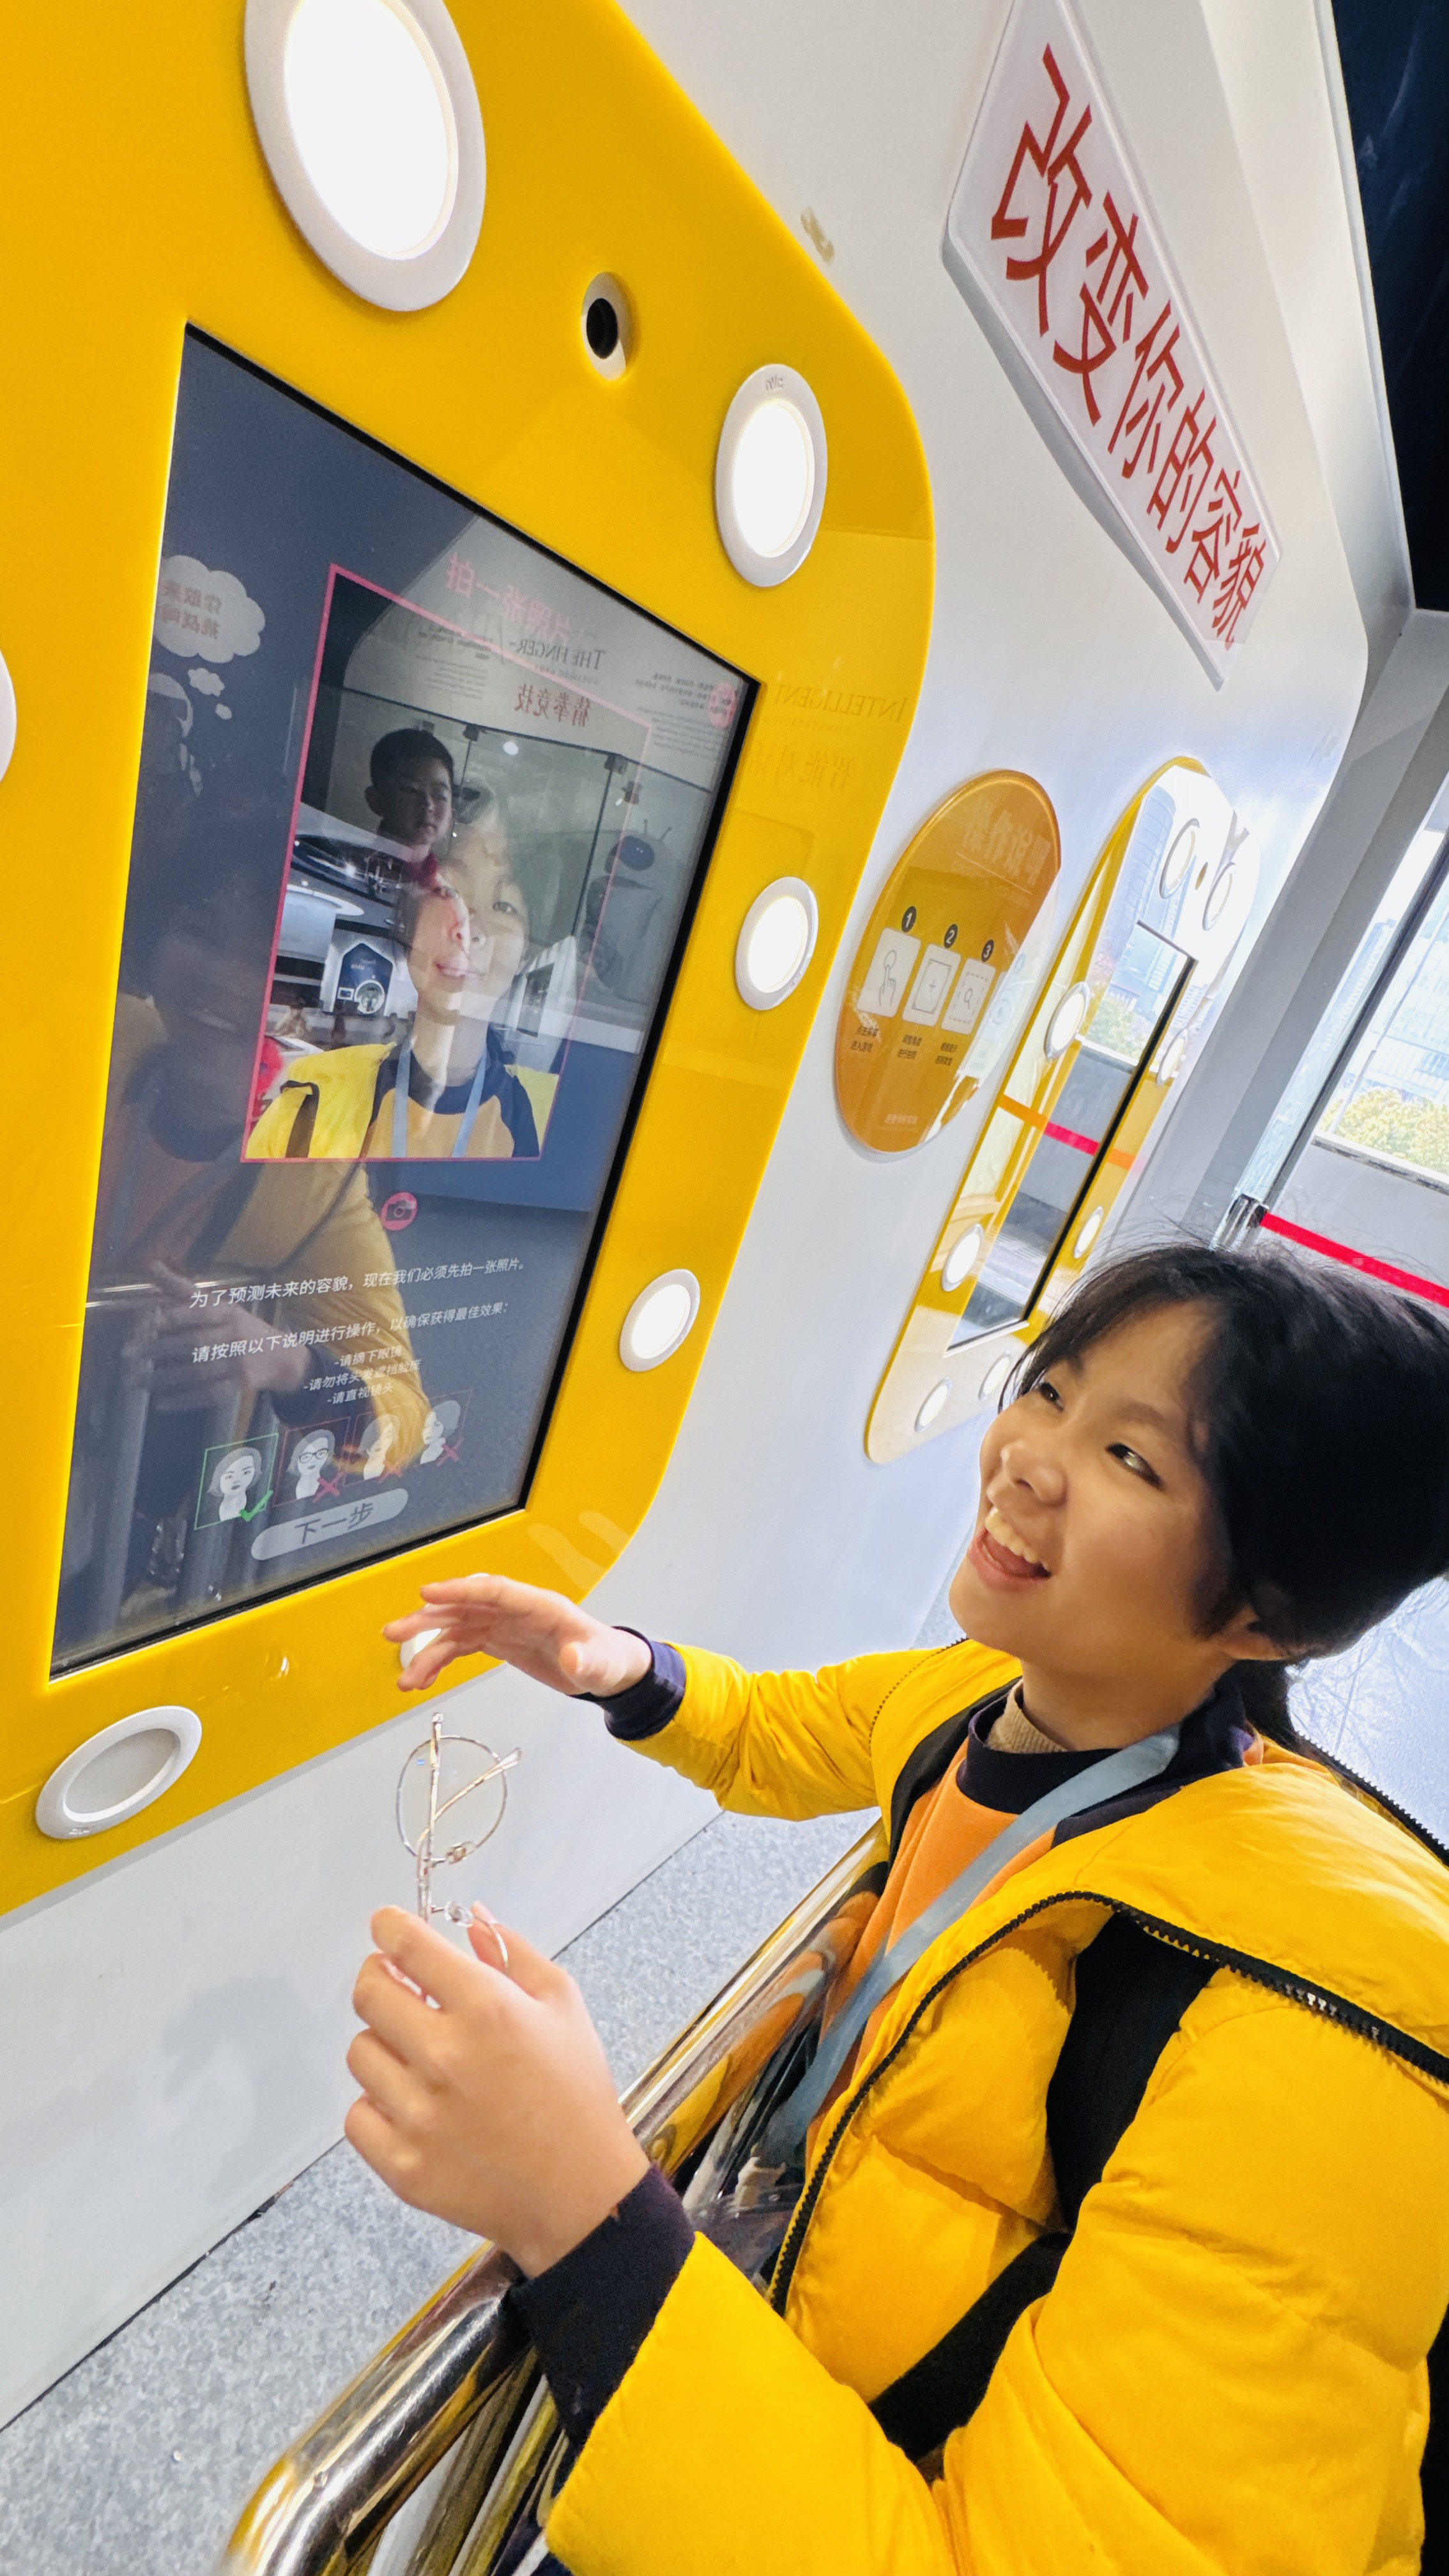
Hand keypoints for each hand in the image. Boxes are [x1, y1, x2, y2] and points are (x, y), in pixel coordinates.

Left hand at [143, 1261, 312, 1405]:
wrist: (281, 1357)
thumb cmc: (239, 1327)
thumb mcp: (217, 1304)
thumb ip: (182, 1289)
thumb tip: (151, 1264)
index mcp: (227, 1312)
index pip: (199, 1311)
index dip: (172, 1316)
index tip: (145, 1323)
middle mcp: (234, 1335)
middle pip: (194, 1343)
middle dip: (158, 1350)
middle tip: (128, 1356)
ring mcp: (238, 1363)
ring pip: (197, 1372)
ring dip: (164, 1378)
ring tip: (136, 1381)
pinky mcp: (239, 1386)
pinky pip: (208, 1394)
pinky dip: (183, 1400)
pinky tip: (160, 1402)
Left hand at [345, 1905, 647, 2273]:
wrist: (580, 2193)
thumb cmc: (575, 2094)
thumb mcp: (561, 2004)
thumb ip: (510, 1952)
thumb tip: (470, 1918)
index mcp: (487, 2008)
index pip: (406, 1946)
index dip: (388, 1927)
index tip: (387, 1927)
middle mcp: (445, 2057)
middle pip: (369, 1993)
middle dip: (381, 1978)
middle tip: (400, 1987)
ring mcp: (418, 2115)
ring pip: (360, 2052)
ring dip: (384, 2045)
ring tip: (420, 2057)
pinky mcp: (401, 2165)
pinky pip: (357, 2115)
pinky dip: (379, 2105)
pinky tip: (414, 2104)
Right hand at [383, 1572, 652, 1696]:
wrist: (607, 1670)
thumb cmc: (606, 1659)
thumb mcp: (602, 1665)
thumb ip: (587, 1661)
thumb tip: (574, 1657)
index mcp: (540, 1606)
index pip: (493, 1591)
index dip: (459, 1590)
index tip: (428, 1594)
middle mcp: (516, 1611)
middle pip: (465, 1607)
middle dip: (428, 1619)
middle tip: (395, 1632)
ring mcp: (504, 1625)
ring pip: (456, 1630)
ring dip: (428, 1651)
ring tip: (407, 1677)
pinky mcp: (499, 1641)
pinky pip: (462, 1646)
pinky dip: (440, 1660)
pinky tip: (423, 1679)